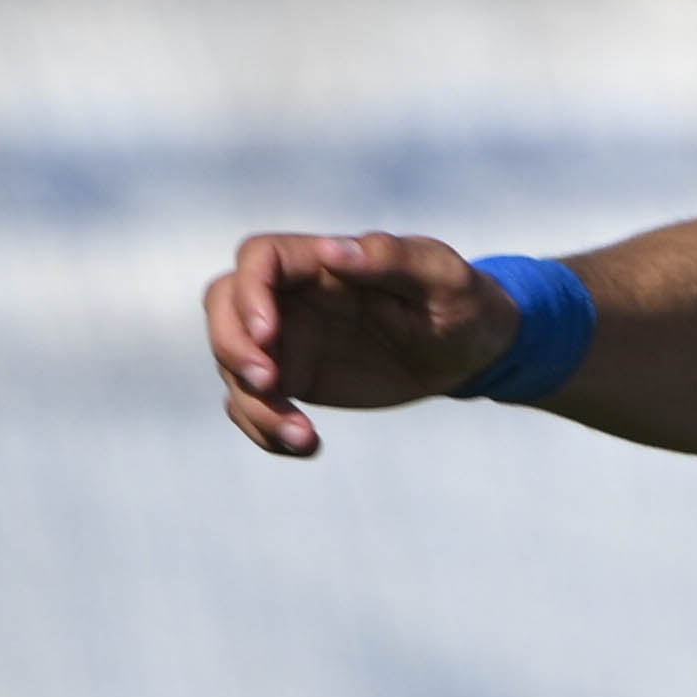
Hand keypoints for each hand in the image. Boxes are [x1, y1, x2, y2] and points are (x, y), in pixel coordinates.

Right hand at [205, 230, 516, 456]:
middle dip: (232, 346)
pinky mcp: (295, 378)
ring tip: (303, 436)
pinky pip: (255, 404)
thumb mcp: (444, 279)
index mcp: (322, 261)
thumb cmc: (463, 302)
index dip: (250, 294)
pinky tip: (307, 446)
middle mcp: (293, 296)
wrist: (471, 350)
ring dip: (254, 403)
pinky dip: (265, 429)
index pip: (259, 259)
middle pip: (224, 305)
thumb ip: (391, 260)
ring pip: (234, 363)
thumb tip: (332, 250)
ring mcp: (289, 339)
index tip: (270, 335)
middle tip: (271, 385)